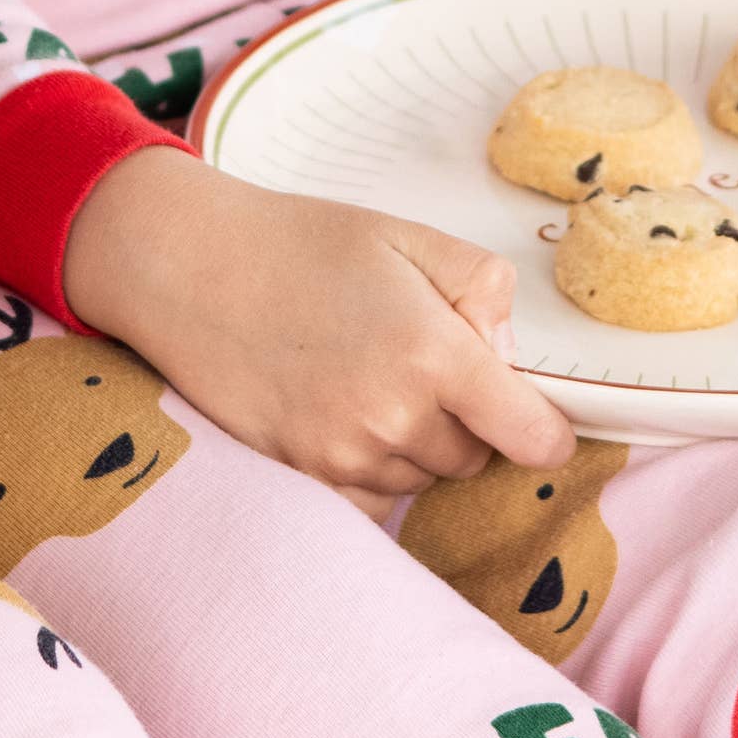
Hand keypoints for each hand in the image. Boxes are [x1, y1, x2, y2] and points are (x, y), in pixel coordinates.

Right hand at [61, 147, 575, 496]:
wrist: (191, 268)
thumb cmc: (300, 245)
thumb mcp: (405, 237)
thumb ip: (482, 287)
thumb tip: (508, 353)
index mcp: (433, 354)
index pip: (531, 437)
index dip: (546, 433)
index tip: (539, 424)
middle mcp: (394, 418)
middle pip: (474, 457)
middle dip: (466, 420)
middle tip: (420, 363)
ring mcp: (344, 455)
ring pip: (422, 478)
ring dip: (416, 444)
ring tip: (369, 378)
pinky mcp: (303, 476)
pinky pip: (371, 500)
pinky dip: (373, 471)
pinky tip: (344, 416)